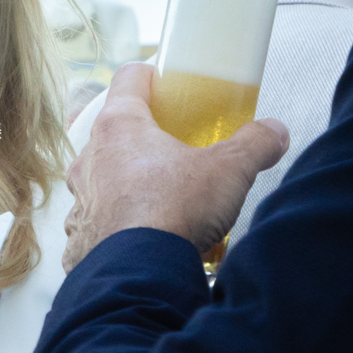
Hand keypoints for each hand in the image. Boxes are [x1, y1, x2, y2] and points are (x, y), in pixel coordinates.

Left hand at [65, 65, 286, 269]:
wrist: (140, 276)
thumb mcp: (230, 170)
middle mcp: (91, 157)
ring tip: (163, 200)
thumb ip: (255, 144)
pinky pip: (97, 222)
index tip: (168, 85)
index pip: (128, 79)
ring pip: (104, 177)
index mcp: (120, 126)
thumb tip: (274, 132)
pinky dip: (118, 225)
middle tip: (176, 149)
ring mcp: (80, 199)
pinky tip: (144, 238)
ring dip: (128, 183)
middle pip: (115, 130)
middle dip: (145, 137)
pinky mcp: (78, 237)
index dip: (151, 76)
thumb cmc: (175, 213)